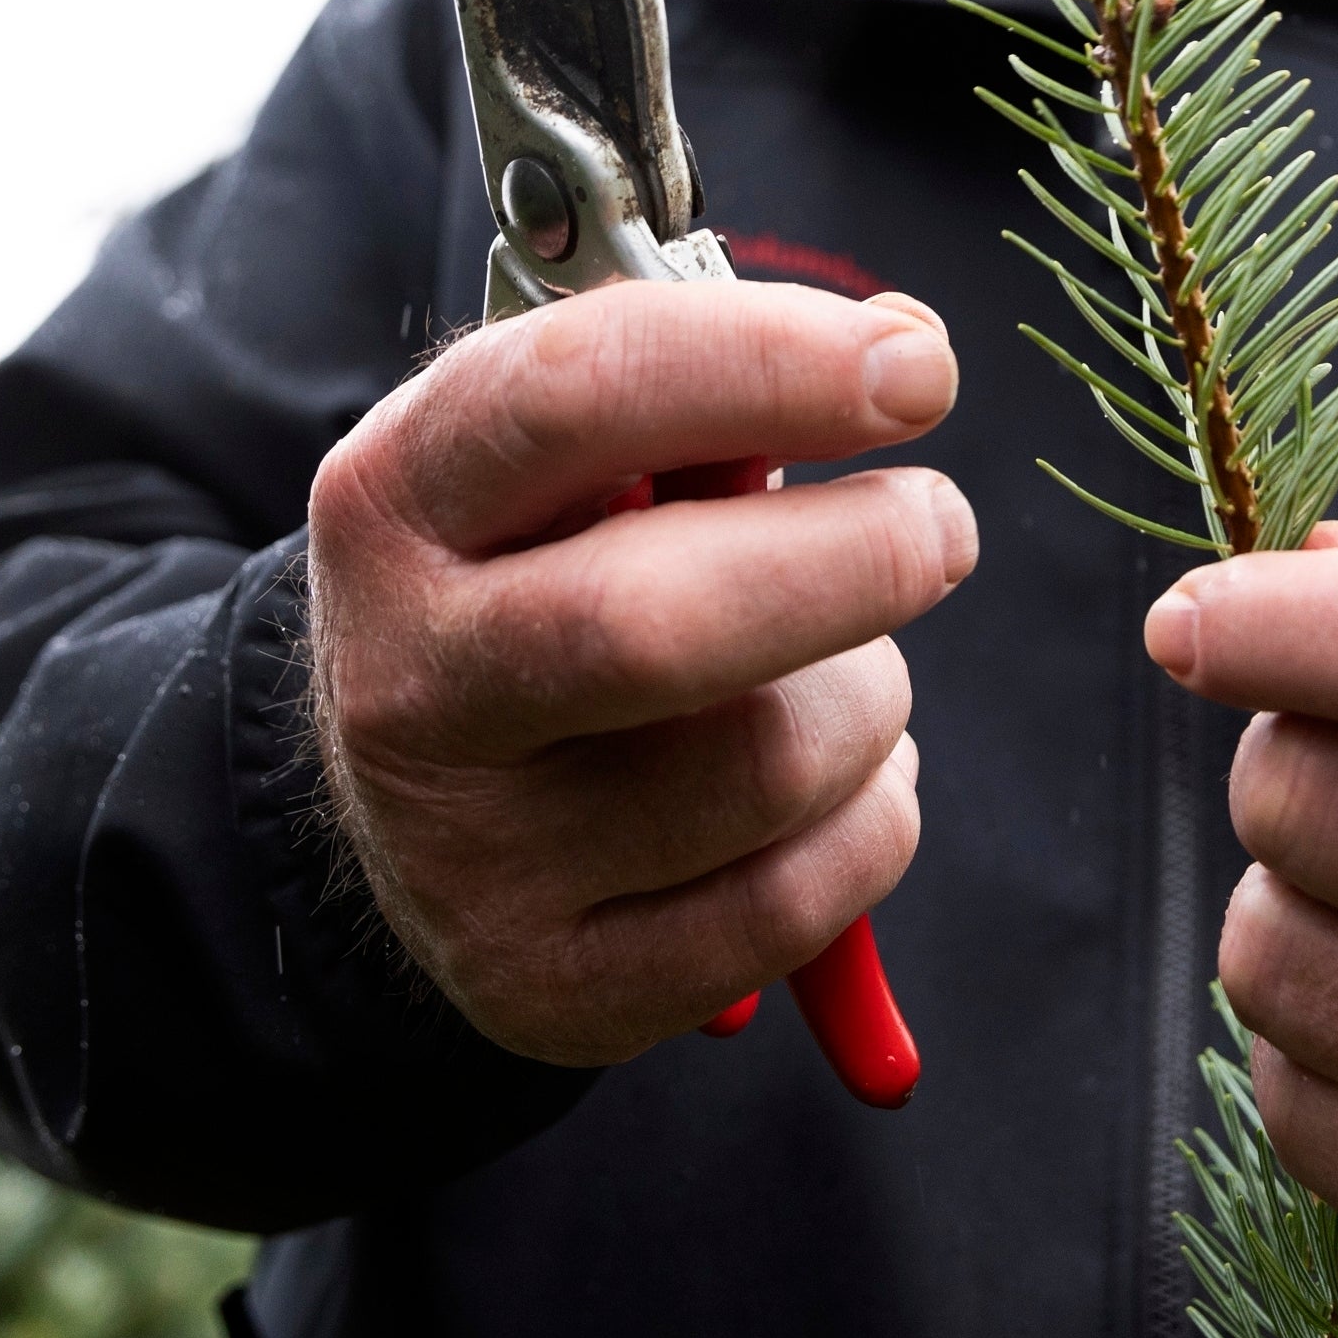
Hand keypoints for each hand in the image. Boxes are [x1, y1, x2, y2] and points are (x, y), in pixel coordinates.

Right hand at [306, 281, 975, 1066]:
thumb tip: (900, 352)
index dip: (769, 365)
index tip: (915, 367)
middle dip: (855, 562)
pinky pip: (801, 901)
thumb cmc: (540, 583)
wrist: (409, 812)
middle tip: (939, 527)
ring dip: (871, 698)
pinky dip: (871, 822)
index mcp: (398, 503)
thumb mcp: (566, 465)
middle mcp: (412, 684)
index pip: (575, 399)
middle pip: (659, 625)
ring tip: (841, 673)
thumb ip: (708, 398)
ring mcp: (476, 858)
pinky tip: (832, 786)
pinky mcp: (556, 986)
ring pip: (771, 763)